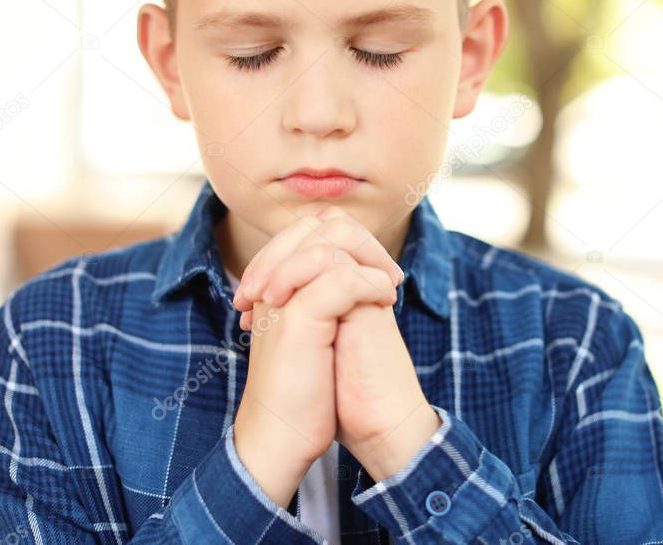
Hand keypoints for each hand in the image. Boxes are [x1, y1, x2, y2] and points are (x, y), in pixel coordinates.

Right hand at [230, 212, 398, 507]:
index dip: (353, 238)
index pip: (311, 228)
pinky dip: (370, 284)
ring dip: (370, 260)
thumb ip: (329, 299)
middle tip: (389, 274)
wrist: (283, 437)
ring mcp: (281, 298)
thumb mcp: (317, 335)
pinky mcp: (297, 320)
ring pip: (327, 244)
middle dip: (362, 241)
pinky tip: (385, 302)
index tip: (382, 271)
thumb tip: (360, 273)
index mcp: (274, 284)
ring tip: (389, 288)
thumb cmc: (305, 392)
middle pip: (317, 224)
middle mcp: (272, 284)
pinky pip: (340, 279)